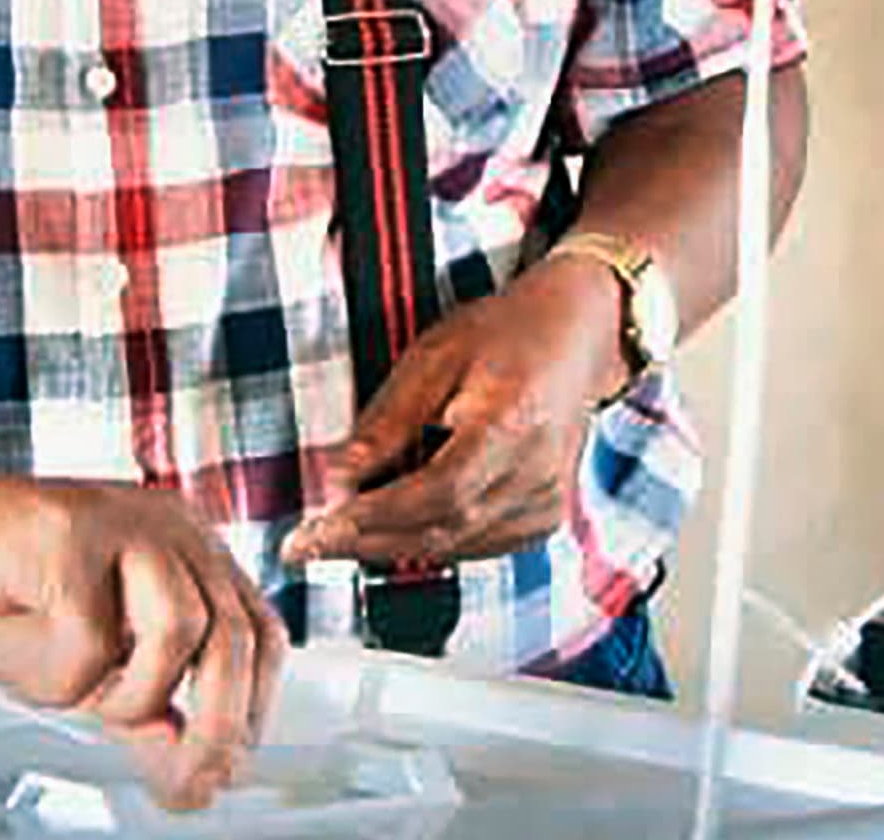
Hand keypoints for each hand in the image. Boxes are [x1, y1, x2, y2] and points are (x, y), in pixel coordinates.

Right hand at [0, 423, 284, 812]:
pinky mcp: (65, 535)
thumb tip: (193, 768)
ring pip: (180, 631)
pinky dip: (60, 677)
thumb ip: (143, 705)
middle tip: (188, 782)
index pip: (261, 631)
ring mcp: (118, 523)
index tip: (225, 766)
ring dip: (138, 695)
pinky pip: (90, 639)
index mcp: (186, 547)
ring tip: (94, 704)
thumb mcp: (82, 663)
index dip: (255, 709)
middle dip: (218, 726)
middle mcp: (166, 525)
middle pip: (235, 634)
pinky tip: (30, 663)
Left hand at [279, 252, 627, 572]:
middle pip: (442, 529)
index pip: (434, 492)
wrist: (575, 336)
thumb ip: (386, 423)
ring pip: (456, 546)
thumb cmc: (501, 335)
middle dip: (367, 543)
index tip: (314, 533)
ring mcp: (547, 500)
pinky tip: (392, 531)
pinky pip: (477, 546)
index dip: (370, 519)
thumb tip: (337, 481)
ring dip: (392, 547)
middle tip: (308, 546)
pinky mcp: (546, 516)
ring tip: (339, 537)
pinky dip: (430, 543)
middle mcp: (537, 473)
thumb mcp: (432, 358)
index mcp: (510, 424)